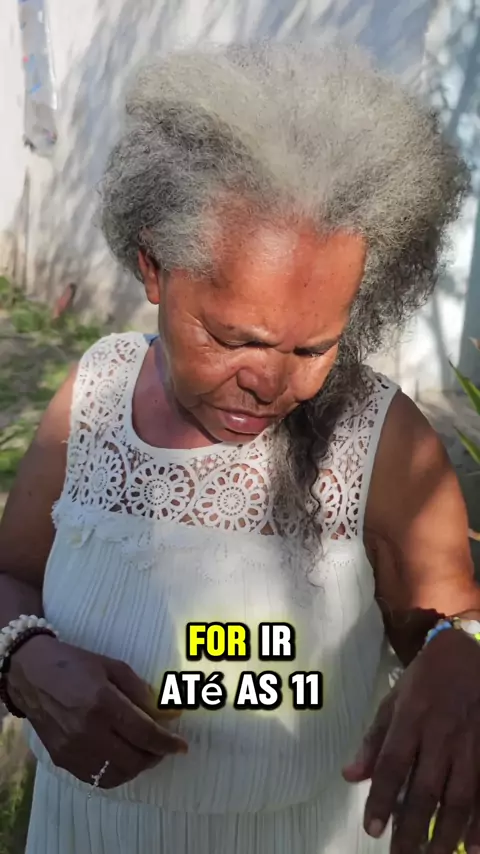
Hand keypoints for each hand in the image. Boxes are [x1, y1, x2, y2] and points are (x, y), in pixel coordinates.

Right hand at [7, 634, 187, 788]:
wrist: (32, 675)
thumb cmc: (76, 664)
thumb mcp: (114, 667)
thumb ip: (143, 692)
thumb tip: (170, 714)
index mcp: (102, 702)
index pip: (144, 733)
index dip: (167, 743)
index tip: (182, 745)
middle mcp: (87, 730)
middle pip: (134, 759)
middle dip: (155, 756)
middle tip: (163, 746)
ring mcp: (73, 749)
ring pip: (117, 774)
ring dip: (138, 767)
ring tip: (144, 752)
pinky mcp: (63, 760)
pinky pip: (97, 778)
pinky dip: (117, 772)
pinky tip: (123, 757)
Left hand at [343, 627, 479, 853]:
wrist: (471, 653)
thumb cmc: (427, 678)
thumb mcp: (395, 699)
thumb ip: (374, 740)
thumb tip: (350, 776)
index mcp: (411, 718)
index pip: (393, 765)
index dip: (383, 799)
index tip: (373, 830)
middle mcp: (441, 734)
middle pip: (426, 790)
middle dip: (413, 830)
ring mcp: (471, 744)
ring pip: (459, 798)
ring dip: (446, 835)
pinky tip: (474, 848)